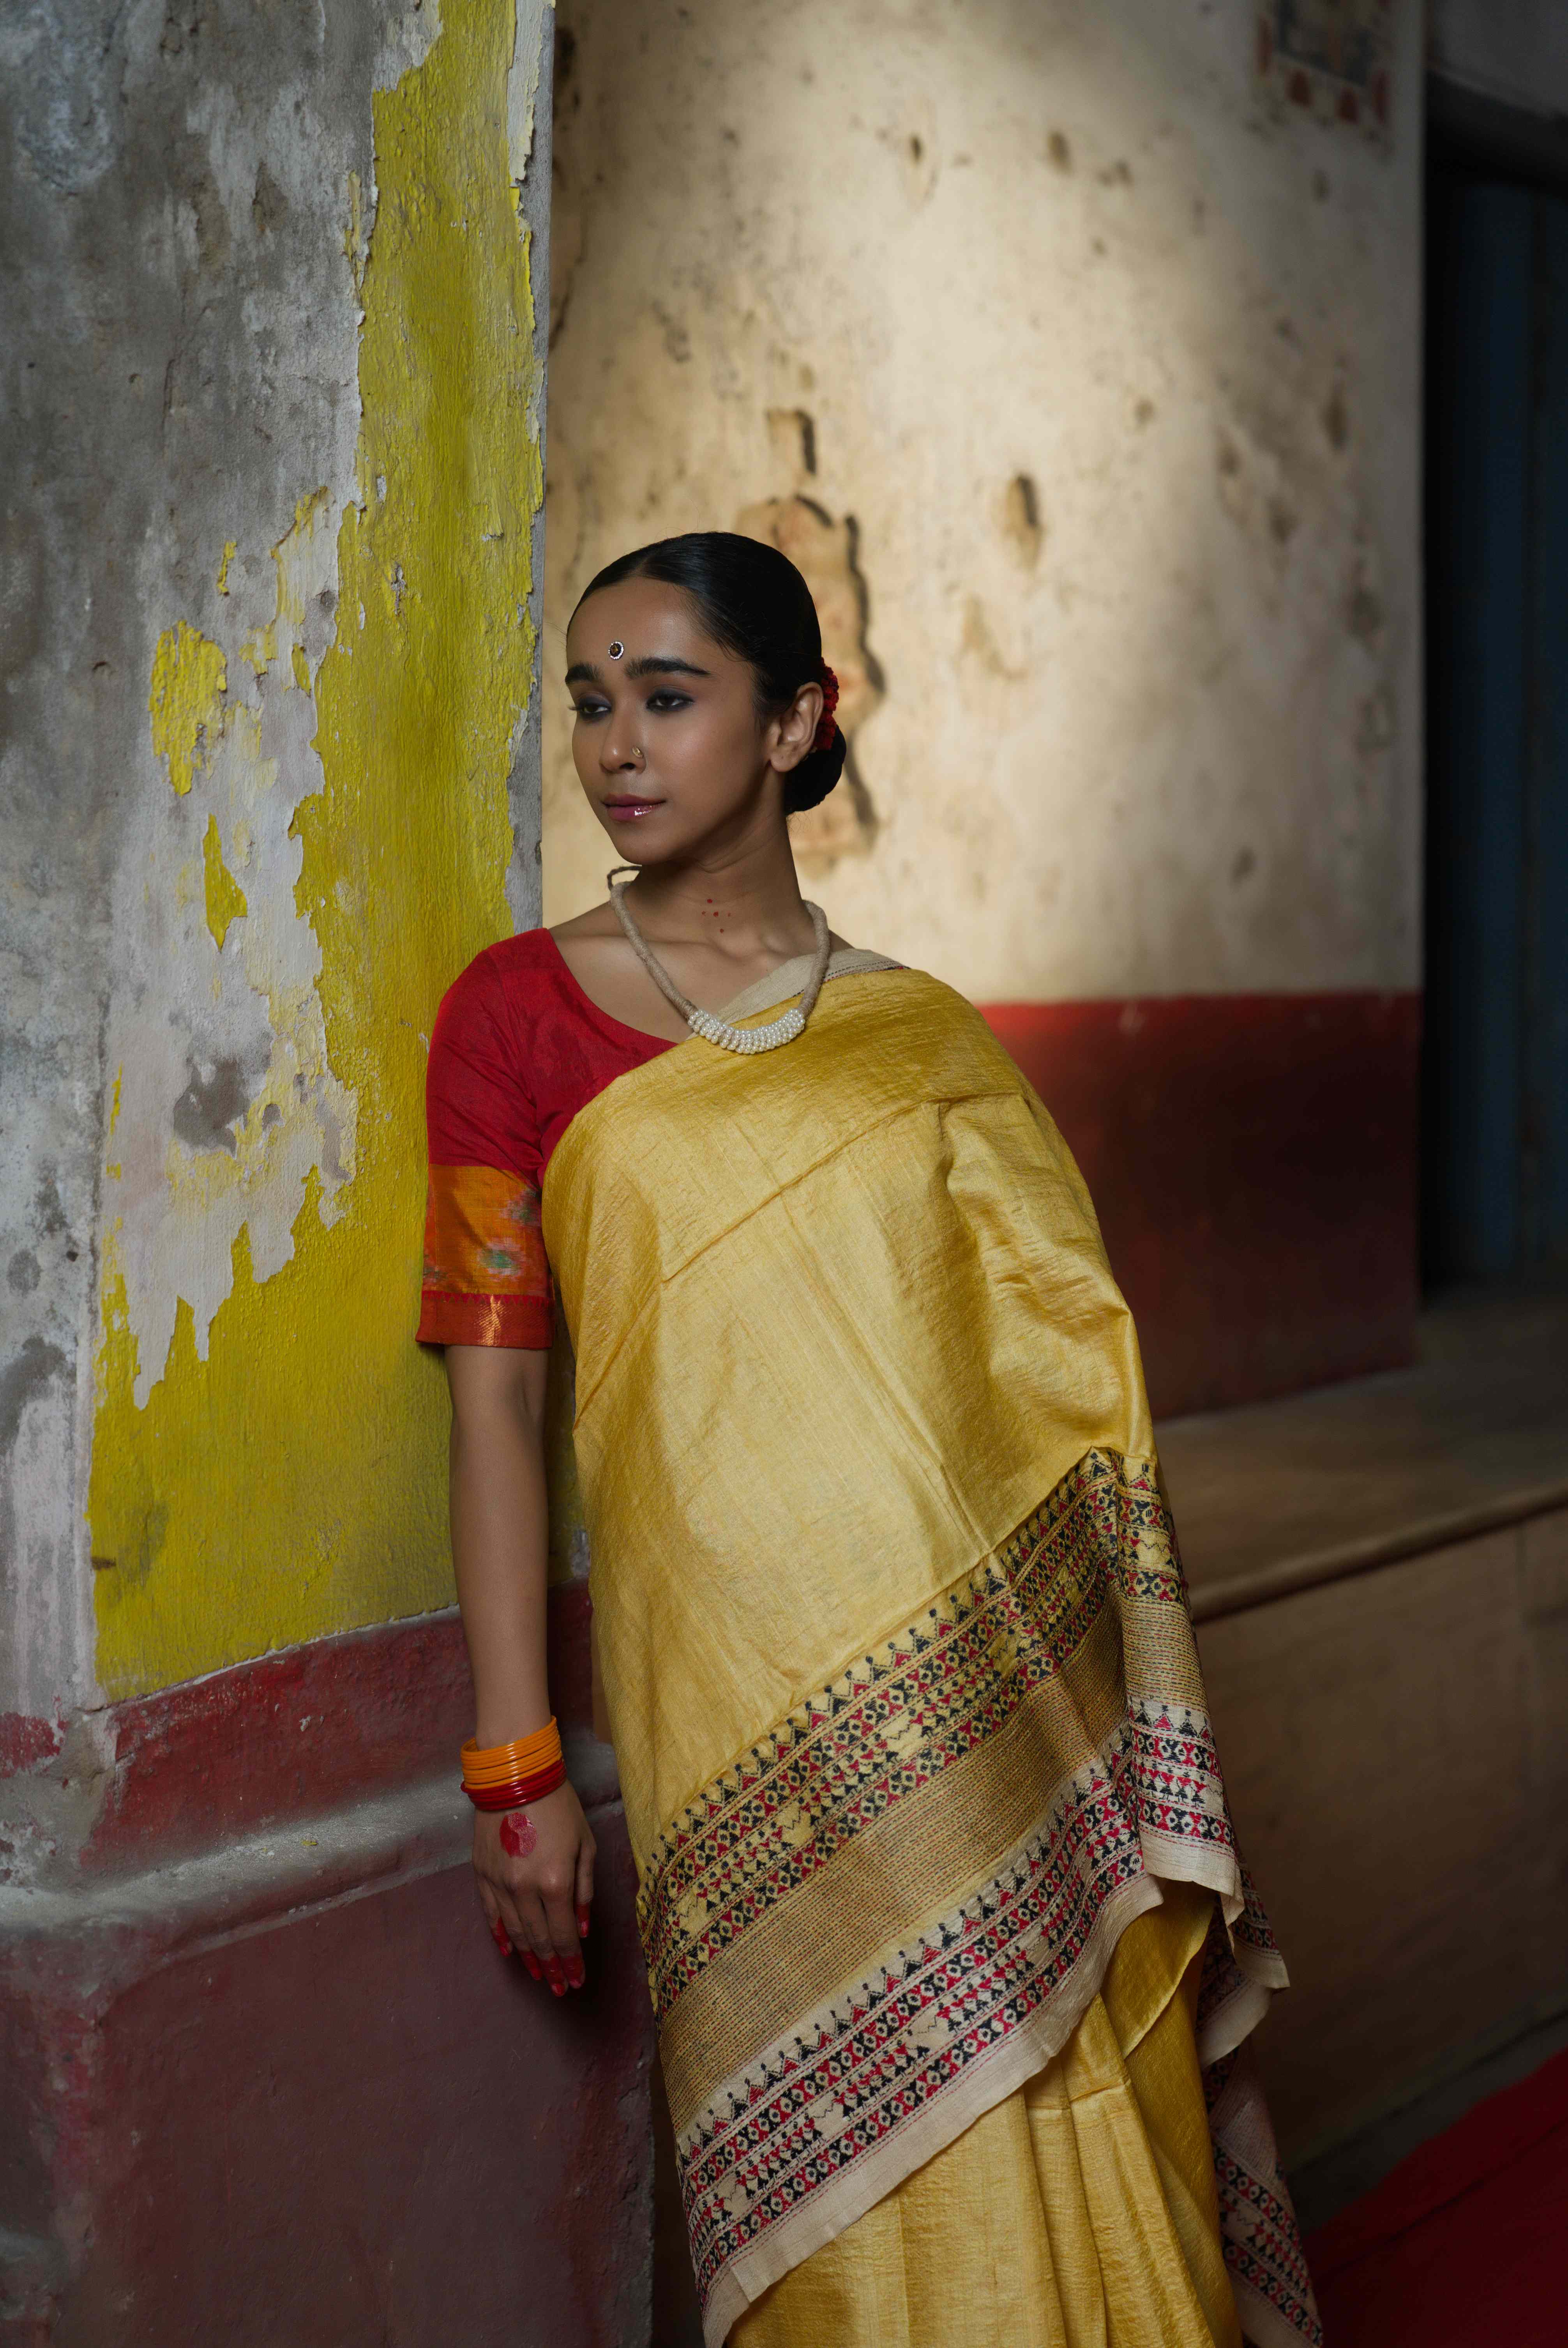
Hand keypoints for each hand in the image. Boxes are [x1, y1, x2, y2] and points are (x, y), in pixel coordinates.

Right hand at [473, 1780, 595, 1993]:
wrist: (516, 1776)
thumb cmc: (559, 1805)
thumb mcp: (585, 1844)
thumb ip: (584, 1889)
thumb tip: (581, 1929)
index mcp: (555, 1882)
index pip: (564, 1935)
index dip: (571, 1961)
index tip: (577, 1980)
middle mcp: (525, 1889)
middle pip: (539, 1939)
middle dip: (552, 1966)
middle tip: (560, 1987)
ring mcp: (499, 1883)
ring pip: (515, 1932)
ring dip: (528, 1957)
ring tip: (540, 1976)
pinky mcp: (482, 1873)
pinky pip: (491, 1913)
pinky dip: (501, 1934)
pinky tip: (509, 1950)